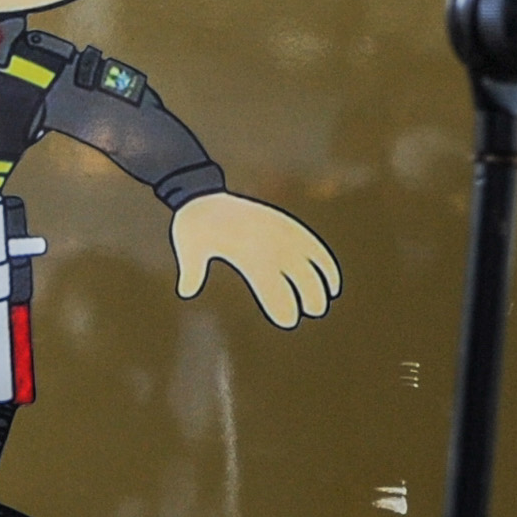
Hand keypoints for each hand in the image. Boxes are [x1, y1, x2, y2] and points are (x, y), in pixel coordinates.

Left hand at [171, 192, 341, 328]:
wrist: (202, 195)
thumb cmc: (193, 226)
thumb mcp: (188, 246)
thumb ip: (192, 270)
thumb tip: (185, 291)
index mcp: (245, 249)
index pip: (269, 282)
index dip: (281, 303)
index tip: (289, 321)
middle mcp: (265, 239)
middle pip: (295, 271)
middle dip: (307, 293)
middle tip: (313, 312)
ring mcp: (277, 230)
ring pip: (307, 257)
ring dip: (319, 279)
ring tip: (325, 301)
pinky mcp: (282, 223)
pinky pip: (310, 241)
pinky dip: (323, 258)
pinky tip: (331, 278)